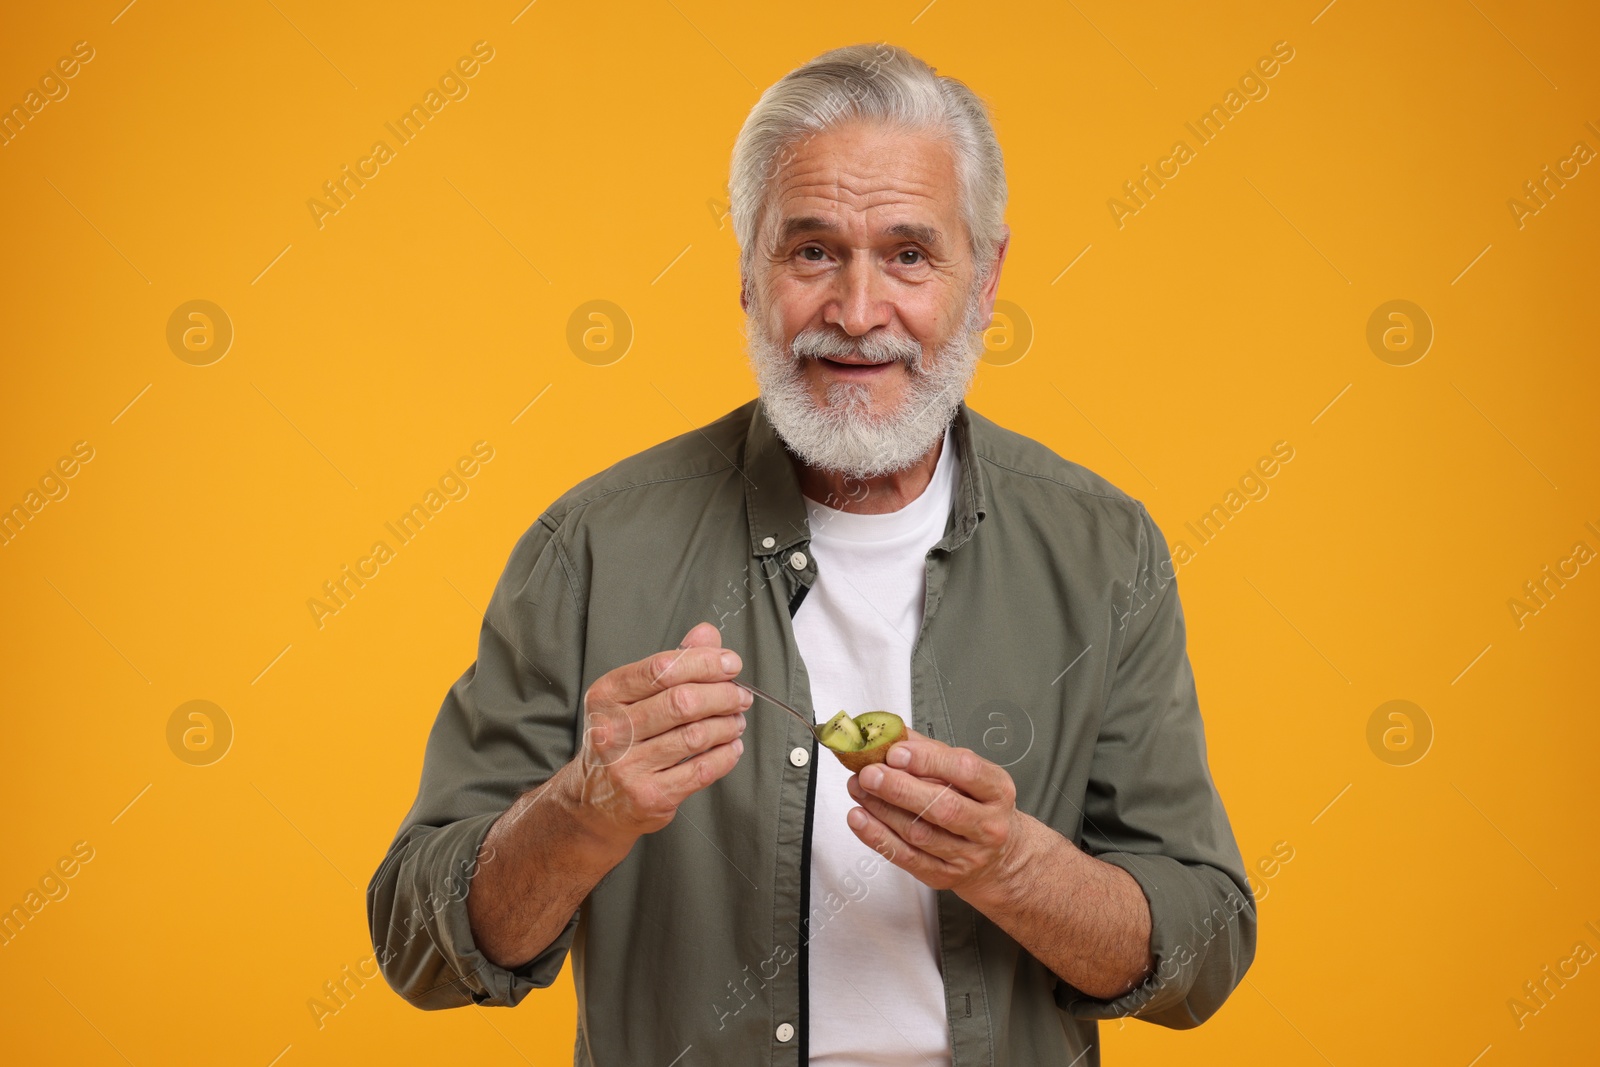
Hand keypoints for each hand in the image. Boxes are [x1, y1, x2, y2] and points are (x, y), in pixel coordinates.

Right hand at [564, 621, 749, 844]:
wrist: (593, 801)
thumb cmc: (621, 740)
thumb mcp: (632, 696)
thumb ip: (672, 663)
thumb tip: (707, 634)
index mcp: (606, 695)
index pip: (662, 668)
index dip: (704, 662)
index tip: (731, 663)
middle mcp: (611, 730)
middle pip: (683, 701)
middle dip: (723, 694)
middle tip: (740, 695)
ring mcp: (628, 766)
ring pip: (696, 735)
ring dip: (727, 725)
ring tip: (736, 720)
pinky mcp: (650, 796)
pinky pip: (701, 770)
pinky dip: (726, 756)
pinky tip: (731, 747)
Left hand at [844, 729, 1025, 899]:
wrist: (999, 856)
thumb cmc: (978, 805)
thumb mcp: (967, 773)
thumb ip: (930, 751)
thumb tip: (891, 734)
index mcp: (997, 790)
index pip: (965, 771)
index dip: (927, 760)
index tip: (896, 752)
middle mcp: (988, 825)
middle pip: (942, 807)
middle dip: (899, 788)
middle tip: (869, 773)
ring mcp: (968, 855)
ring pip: (919, 833)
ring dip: (881, 809)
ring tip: (858, 788)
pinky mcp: (944, 876)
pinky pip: (906, 858)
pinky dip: (878, 837)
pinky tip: (860, 818)